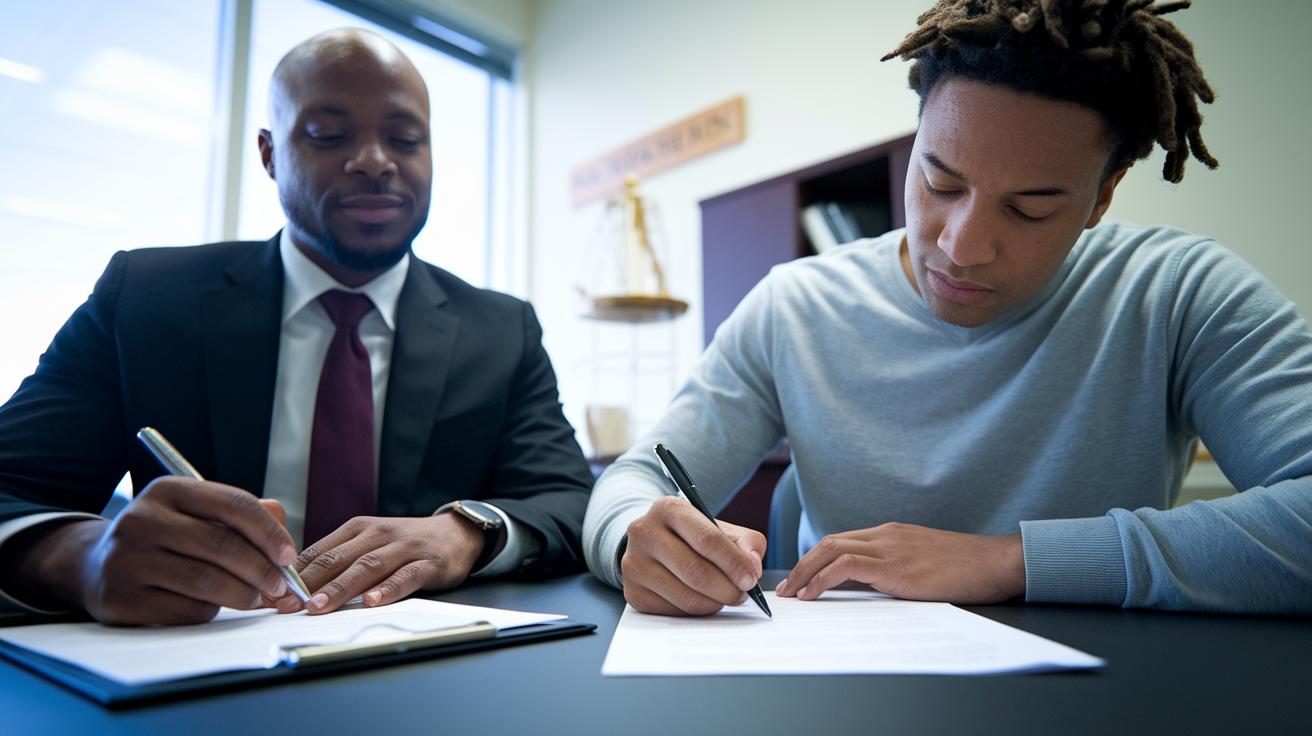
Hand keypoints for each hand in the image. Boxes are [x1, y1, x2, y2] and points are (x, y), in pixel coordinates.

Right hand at [2, 477, 297, 624]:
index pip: (233, 504)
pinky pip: (184, 610)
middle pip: (222, 545)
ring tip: (257, 599)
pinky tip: (214, 607)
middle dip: (262, 570)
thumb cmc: (165, 538)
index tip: (289, 556)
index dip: (268, 532)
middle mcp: (142, 519)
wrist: (95, 565)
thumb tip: (281, 527)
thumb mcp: (196, 512)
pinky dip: (210, 611)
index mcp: (168, 490)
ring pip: (206, 581)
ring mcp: (127, 560)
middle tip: (280, 587)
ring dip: (243, 594)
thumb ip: (241, 515)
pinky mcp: (121, 599)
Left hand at [278, 514, 484, 614]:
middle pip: (337, 559)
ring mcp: (404, 548)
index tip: (271, 596)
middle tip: (286, 605)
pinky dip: (388, 589)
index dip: (293, 575)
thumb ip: (339, 559)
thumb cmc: (405, 543)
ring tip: (319, 606)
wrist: (455, 532)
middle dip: (309, 584)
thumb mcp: (369, 542)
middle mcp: (378, 534)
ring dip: (340, 588)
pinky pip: (406, 576)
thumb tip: (294, 586)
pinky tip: (373, 602)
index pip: (318, 552)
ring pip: (367, 567)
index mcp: (357, 529)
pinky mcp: (428, 563)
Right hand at [621, 496, 765, 615]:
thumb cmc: (692, 536)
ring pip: (685, 596)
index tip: (751, 579)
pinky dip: (696, 611)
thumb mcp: (720, 528)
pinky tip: (703, 601)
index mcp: (668, 508)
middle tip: (742, 595)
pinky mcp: (632, 592)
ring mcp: (633, 564)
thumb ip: (745, 543)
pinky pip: (673, 611)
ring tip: (725, 597)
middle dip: (727, 588)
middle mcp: (644, 532)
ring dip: (714, 603)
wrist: (652, 543)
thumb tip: (752, 568)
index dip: (733, 563)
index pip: (707, 539)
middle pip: (695, 571)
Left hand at [774, 523, 1024, 603]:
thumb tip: (866, 591)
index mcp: (891, 534)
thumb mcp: (923, 566)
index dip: (813, 560)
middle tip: (785, 590)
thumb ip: (894, 571)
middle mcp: (885, 535)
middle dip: (801, 565)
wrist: (996, 563)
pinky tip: (812, 594)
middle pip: (828, 542)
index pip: (840, 540)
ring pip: (831, 549)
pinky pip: (847, 565)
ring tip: (792, 596)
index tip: (798, 580)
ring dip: (805, 572)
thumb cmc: (966, 569)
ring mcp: (890, 547)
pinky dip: (822, 578)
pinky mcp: (896, 566)